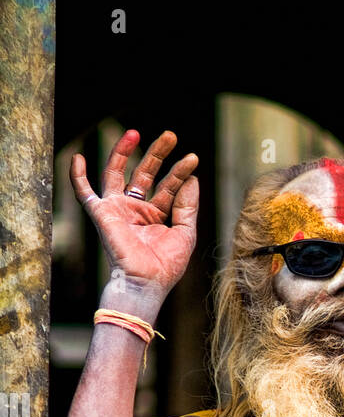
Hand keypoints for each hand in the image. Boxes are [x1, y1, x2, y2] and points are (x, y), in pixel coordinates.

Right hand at [70, 128, 197, 295]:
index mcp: (156, 216)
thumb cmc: (165, 267)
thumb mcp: (185, 234)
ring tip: (137, 132)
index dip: (180, 172)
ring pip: (117, 172)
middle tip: (170, 135)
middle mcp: (136, 210)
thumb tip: (192, 178)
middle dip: (157, 154)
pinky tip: (78, 157)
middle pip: (144, 173)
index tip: (193, 159)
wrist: (145, 284)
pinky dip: (78, 176)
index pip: (169, 186)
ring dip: (124, 152)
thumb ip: (188, 206)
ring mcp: (118, 210)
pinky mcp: (102, 214)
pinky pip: (85, 193)